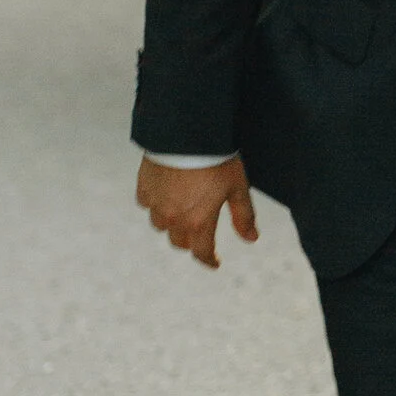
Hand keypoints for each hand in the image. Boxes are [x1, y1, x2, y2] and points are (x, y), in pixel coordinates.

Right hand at [137, 156, 257, 267]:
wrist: (186, 134)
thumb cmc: (216, 160)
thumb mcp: (238, 187)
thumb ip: (244, 216)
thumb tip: (252, 239)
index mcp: (199, 223)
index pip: (202, 252)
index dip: (209, 260)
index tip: (215, 262)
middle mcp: (174, 219)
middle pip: (179, 242)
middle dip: (191, 241)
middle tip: (200, 233)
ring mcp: (156, 205)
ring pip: (161, 226)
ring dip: (171, 224)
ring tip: (182, 213)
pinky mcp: (143, 188)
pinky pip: (147, 205)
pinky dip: (156, 204)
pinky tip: (165, 195)